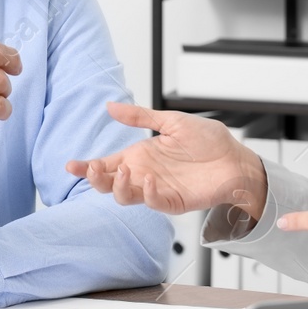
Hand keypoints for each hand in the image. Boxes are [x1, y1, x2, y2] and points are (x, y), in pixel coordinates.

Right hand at [66, 102, 268, 221]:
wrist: (236, 159)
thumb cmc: (208, 141)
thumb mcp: (171, 122)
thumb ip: (140, 117)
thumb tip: (111, 106)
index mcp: (140, 156)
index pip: (107, 163)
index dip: (87, 167)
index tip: (71, 165)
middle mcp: (143, 174)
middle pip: (109, 184)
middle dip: (96, 179)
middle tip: (94, 170)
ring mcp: (156, 190)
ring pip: (125, 196)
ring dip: (119, 187)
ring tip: (124, 173)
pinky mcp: (172, 202)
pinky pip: (152, 202)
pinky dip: (146, 193)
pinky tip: (148, 180)